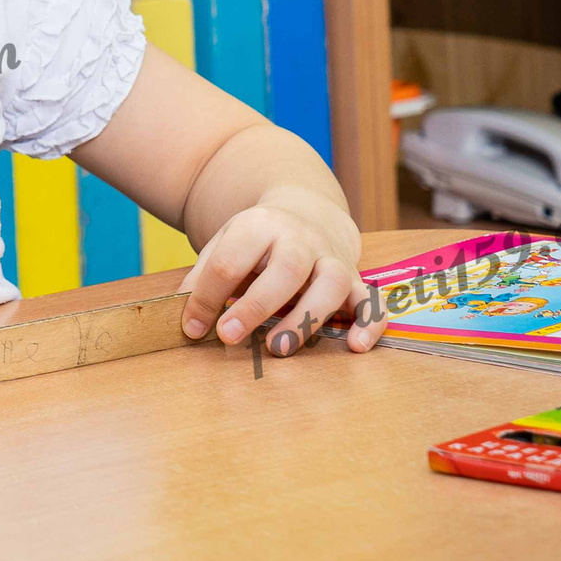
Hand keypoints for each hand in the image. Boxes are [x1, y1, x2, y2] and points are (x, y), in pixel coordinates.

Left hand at [178, 196, 377, 359]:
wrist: (307, 211)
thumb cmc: (258, 240)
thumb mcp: (225, 243)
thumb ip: (205, 277)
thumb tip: (189, 322)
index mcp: (258, 225)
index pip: (229, 262)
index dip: (207, 298)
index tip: (193, 328)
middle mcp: (300, 239)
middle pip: (284, 270)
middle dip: (255, 306)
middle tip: (229, 337)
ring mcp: (332, 257)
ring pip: (332, 283)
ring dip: (307, 318)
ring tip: (279, 349)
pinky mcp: (356, 277)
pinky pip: (372, 299)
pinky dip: (369, 323)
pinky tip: (355, 346)